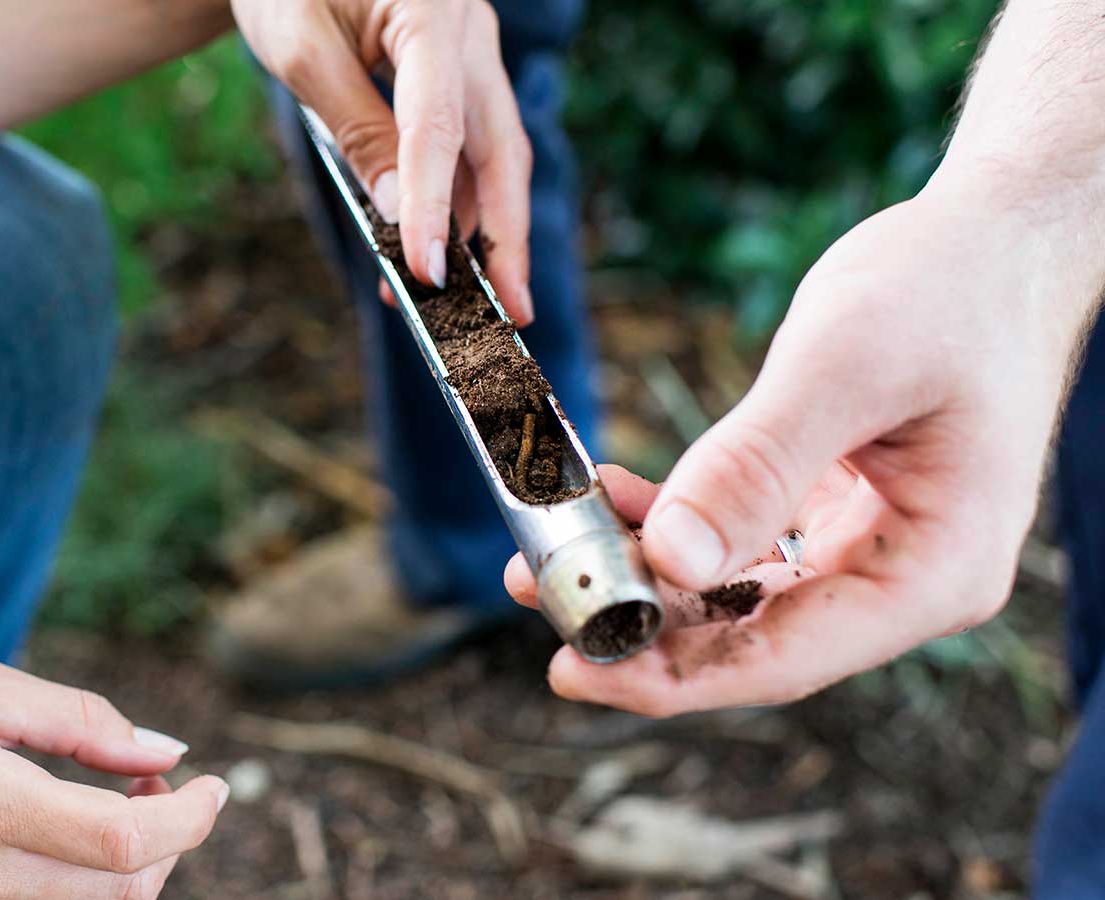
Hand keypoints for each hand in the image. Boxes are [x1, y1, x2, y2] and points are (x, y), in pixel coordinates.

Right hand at [0, 661, 227, 898]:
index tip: (214, 786)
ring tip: (116, 807)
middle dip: (170, 840)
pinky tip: (72, 844)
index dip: (190, 819)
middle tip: (153, 783)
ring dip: (132, 870)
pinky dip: (84, 890)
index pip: (120, 841)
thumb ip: (80, 720)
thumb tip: (167, 750)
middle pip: (120, 891)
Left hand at [235, 0, 534, 322]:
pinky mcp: (459, 76)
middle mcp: (470, 32)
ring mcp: (471, 55)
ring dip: (472, 232)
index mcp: (432, 9)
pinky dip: (446, 203)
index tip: (426, 272)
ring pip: (489, 156)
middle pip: (499, 147)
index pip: (438, 125)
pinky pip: (463, 148)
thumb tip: (397, 215)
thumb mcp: (303, 52)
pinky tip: (419, 254)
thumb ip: (355, 130)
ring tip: (446, 301)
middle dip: (504, 236)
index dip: (434, 206)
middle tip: (509, 311)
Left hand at [504, 178, 1102, 715]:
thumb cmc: (948, 285)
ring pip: (732, 593)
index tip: (572, 666)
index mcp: (935, 571)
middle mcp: (903, 578)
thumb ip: (759, 463)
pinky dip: (667, 524)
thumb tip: (675, 559)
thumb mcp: (847, 364)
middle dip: (636, 622)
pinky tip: (603, 497)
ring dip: (638, 574)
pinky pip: (736, 541)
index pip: (785, 656)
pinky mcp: (830, 513)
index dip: (672, 675)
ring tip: (540, 552)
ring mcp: (866, 548)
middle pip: (749, 636)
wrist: (997, 235)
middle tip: (533, 592)